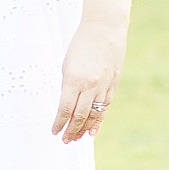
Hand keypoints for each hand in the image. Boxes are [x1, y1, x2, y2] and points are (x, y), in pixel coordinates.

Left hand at [53, 20, 124, 144]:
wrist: (105, 29)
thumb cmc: (81, 44)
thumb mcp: (67, 65)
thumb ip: (68, 86)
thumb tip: (66, 105)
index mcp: (74, 79)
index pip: (65, 108)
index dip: (59, 122)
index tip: (54, 131)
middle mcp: (90, 85)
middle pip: (79, 115)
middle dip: (71, 130)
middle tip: (65, 140)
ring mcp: (104, 85)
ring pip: (94, 114)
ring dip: (84, 128)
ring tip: (77, 138)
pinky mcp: (113, 84)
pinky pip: (105, 107)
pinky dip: (98, 120)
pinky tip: (93, 130)